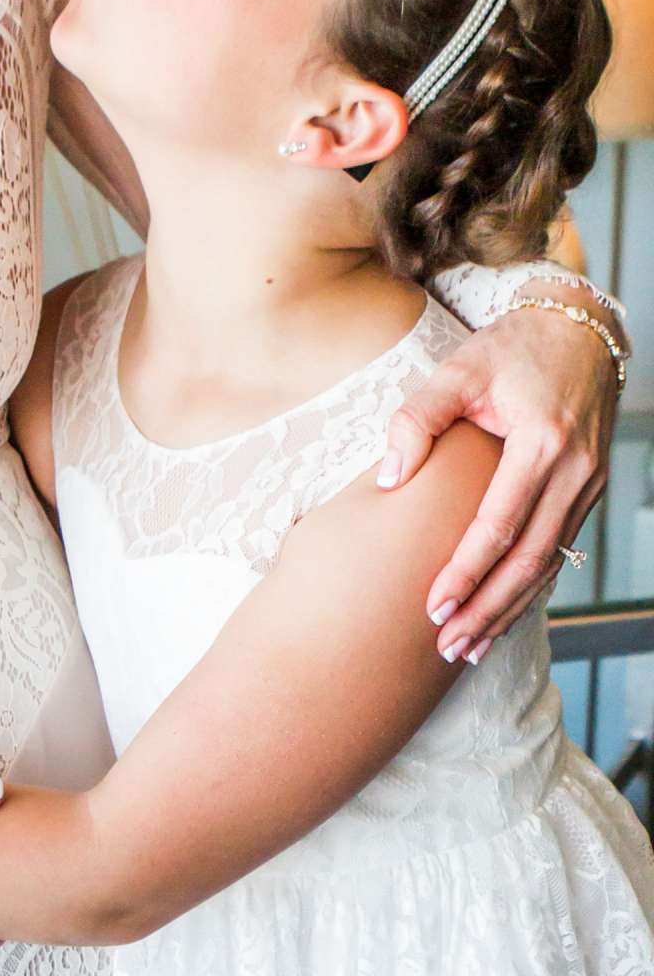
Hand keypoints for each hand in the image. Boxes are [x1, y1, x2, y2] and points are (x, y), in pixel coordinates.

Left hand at [380, 297, 616, 654]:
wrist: (580, 329)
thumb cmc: (512, 347)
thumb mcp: (459, 369)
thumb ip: (418, 418)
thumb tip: (387, 479)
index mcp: (542, 442)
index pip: (499, 524)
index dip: (466, 571)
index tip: (433, 607)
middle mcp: (575, 471)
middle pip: (530, 560)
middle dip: (488, 609)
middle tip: (447, 646)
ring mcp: (589, 484)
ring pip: (550, 564)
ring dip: (510, 609)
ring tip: (470, 646)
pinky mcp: (588, 491)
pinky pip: (559, 549)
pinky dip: (529, 587)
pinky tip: (500, 613)